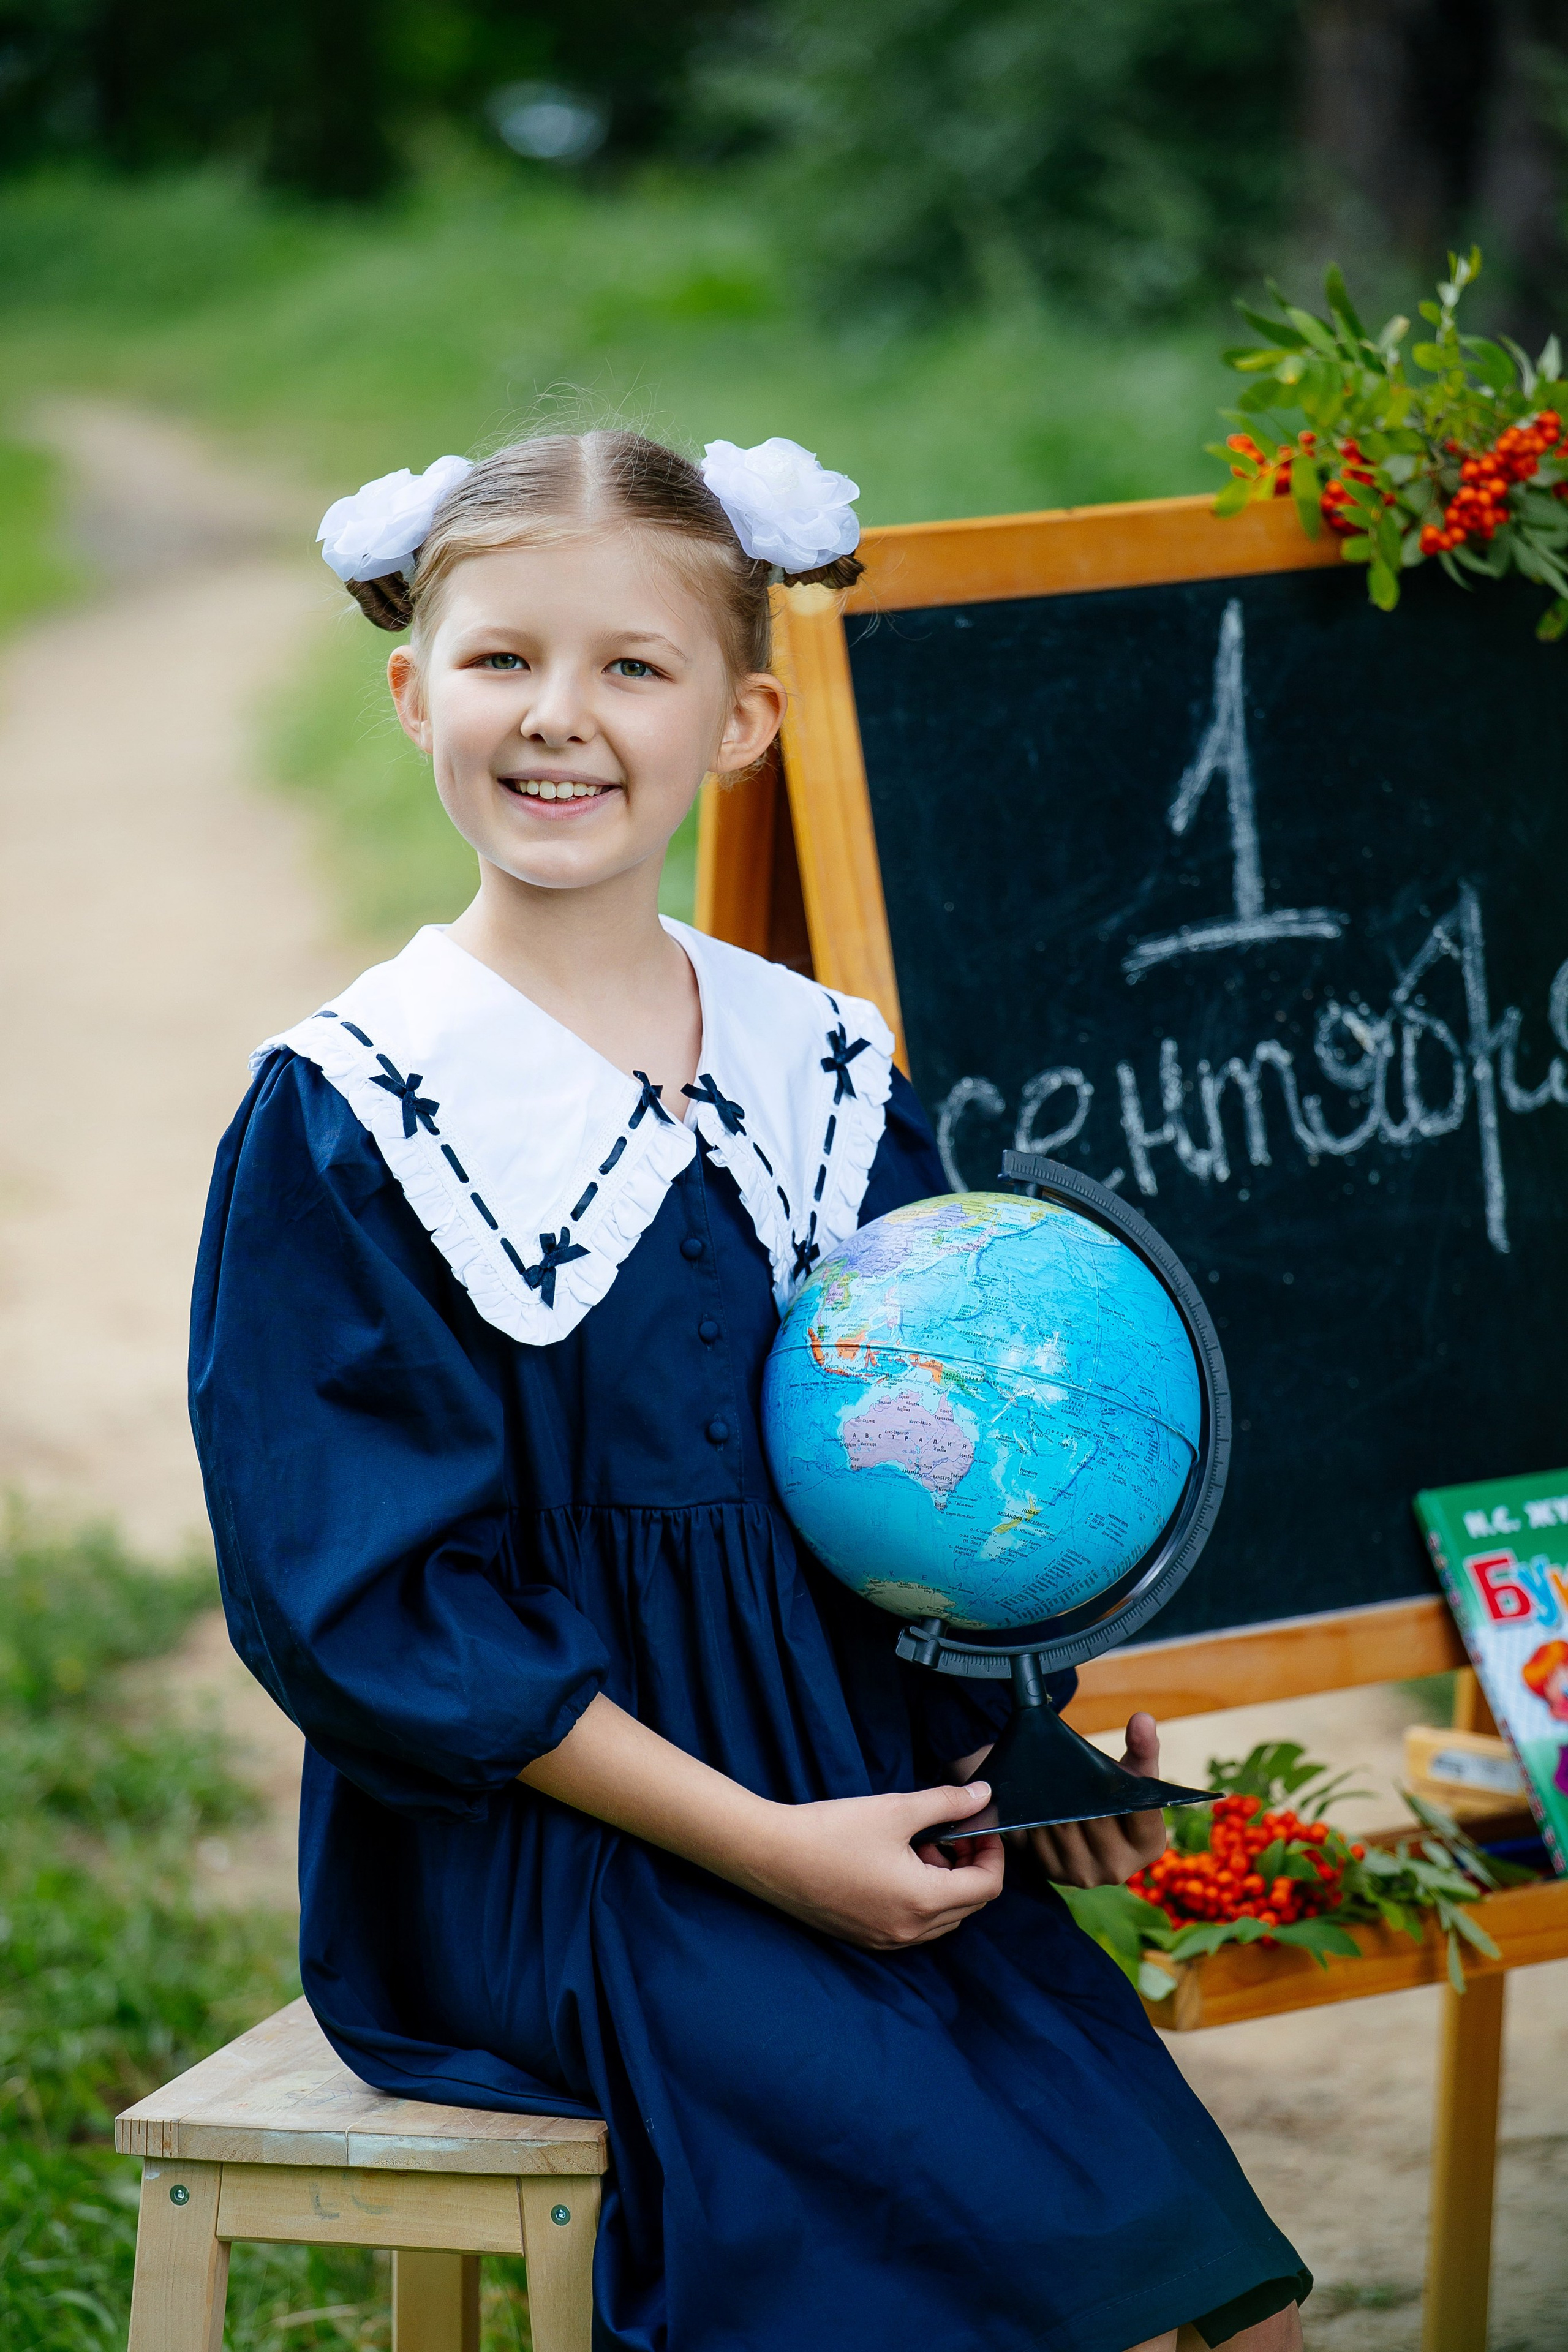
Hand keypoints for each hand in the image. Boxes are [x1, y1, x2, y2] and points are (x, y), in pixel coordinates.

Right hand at [748, 1780, 1004, 1949]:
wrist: (771, 1857)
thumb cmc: (831, 1831)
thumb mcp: (895, 1810)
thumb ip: (946, 1803)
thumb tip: (982, 1795)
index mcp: (924, 1901)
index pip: (987, 1886)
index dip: (992, 1852)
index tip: (980, 1825)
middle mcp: (911, 1930)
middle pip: (969, 1905)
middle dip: (969, 1866)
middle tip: (949, 1831)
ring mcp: (888, 1940)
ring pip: (943, 1918)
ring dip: (946, 1883)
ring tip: (920, 1846)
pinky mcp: (867, 1938)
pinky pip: (915, 1926)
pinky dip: (921, 1898)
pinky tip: (897, 1866)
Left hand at [1025, 1712, 1168, 1886]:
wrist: (1086, 1820)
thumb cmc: (1116, 1792)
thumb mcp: (1135, 1771)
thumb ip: (1143, 1747)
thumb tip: (1143, 1719)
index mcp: (1149, 1845)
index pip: (1140, 1817)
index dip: (1122, 1792)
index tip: (1105, 1769)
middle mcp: (1117, 1868)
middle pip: (1093, 1821)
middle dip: (1077, 1791)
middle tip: (1059, 1762)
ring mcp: (1081, 1875)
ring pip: (1059, 1829)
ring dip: (1048, 1802)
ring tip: (1040, 1775)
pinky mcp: (1049, 1873)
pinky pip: (1032, 1841)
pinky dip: (1028, 1818)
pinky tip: (1025, 1797)